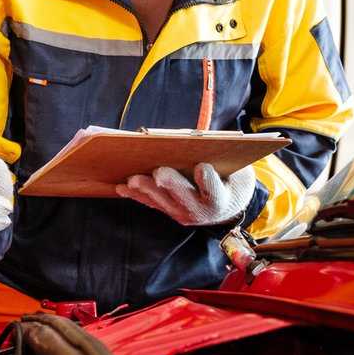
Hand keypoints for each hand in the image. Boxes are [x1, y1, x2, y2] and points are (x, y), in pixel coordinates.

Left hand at [117, 163, 258, 226]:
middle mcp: (200, 212)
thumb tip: (187, 140)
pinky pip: (151, 203)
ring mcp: (183, 214)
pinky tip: (121, 188)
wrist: (228, 206)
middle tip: (159, 171)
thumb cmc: (229, 178)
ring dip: (146, 189)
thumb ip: (215, 157)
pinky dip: (136, 195)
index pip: (214, 190)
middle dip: (171, 184)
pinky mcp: (169, 213)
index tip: (202, 166)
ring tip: (133, 179)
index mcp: (220, 200)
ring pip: (162, 202)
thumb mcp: (232, 169)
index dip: (208, 180)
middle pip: (184, 197)